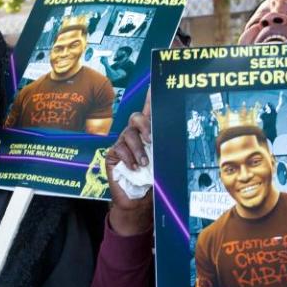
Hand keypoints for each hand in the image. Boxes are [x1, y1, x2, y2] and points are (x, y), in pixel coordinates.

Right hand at [106, 91, 153, 234]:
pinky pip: (118, 149)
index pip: (148, 111)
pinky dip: (128, 158)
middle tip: (151, 139)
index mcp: (147, 134)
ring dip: (138, 149)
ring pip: (128, 135)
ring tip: (145, 163)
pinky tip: (134, 168)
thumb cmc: (152, 182)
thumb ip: (163, 150)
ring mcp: (121, 144)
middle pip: (136, 118)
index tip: (154, 84)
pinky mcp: (112, 155)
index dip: (150, 98)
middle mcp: (134, 135)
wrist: (137, 202)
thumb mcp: (162, 163)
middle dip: (145, 125)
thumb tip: (174, 141)